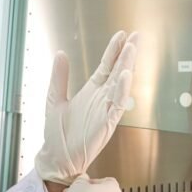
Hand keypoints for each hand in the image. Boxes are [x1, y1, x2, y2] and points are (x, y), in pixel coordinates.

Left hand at [35, 30, 137, 184]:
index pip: (106, 67)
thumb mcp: (55, 98)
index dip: (114, 51)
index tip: (122, 35)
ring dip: (127, 68)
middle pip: (118, 72)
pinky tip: (125, 76)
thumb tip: (61, 54)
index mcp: (91, 92)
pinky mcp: (106, 123)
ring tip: (131, 51)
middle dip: (127, 54)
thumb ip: (59, 77)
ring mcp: (106, 110)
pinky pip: (118, 105)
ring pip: (121, 86)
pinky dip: (122, 91)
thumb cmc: (57, 133)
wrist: (55, 157)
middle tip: (136, 37)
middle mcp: (101, 99)